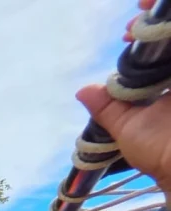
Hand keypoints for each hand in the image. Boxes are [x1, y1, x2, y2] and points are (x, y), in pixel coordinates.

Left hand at [80, 0, 170, 191]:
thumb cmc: (158, 152)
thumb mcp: (127, 128)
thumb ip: (109, 108)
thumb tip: (83, 91)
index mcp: (170, 83)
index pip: (162, 50)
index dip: (148, 35)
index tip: (128, 33)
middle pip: (168, 40)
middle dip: (157, 23)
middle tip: (134, 23)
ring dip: (162, 25)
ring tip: (139, 23)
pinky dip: (170, 29)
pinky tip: (155, 26)